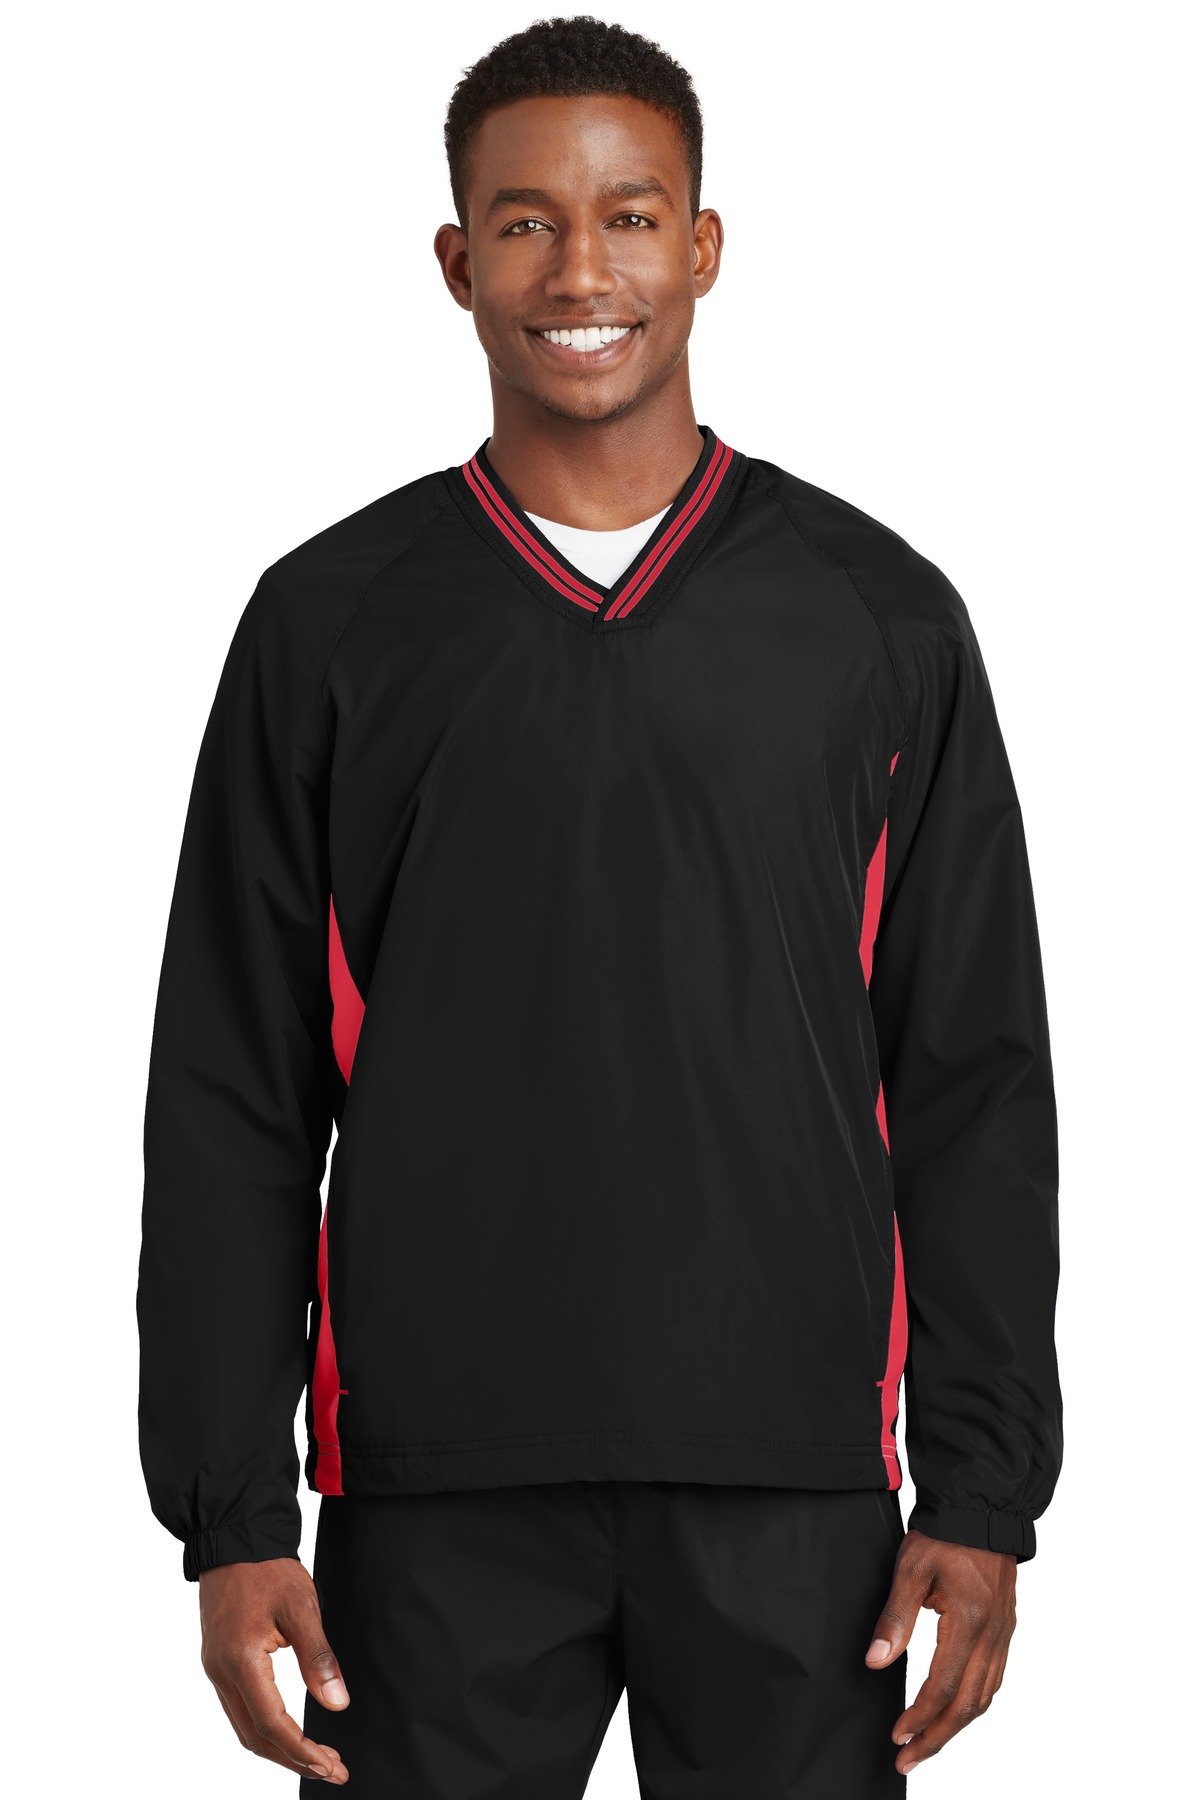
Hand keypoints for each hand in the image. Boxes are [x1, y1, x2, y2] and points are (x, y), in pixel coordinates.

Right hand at [198, 1557, 349, 1783]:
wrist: (235, 1539)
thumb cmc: (267, 1568)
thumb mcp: (302, 1608)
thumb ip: (318, 1658)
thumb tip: (337, 1703)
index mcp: (241, 1661)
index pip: (272, 1724)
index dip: (302, 1751)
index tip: (331, 1765)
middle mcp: (221, 1672)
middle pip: (254, 1736)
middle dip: (293, 1759)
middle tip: (331, 1769)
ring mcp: (216, 1669)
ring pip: (244, 1727)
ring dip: (279, 1748)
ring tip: (316, 1756)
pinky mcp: (219, 1662)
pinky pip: (238, 1709)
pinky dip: (264, 1728)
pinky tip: (287, 1730)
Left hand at [864, 1528, 1016, 1775]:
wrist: (981, 1511)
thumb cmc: (944, 1536)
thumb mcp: (910, 1570)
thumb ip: (895, 1618)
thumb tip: (877, 1661)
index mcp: (968, 1622)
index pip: (943, 1686)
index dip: (919, 1717)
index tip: (897, 1736)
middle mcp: (992, 1636)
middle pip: (968, 1705)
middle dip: (937, 1737)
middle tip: (908, 1759)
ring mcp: (1003, 1635)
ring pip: (985, 1697)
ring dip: (956, 1727)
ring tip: (927, 1744)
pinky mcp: (1005, 1630)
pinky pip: (994, 1679)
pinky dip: (974, 1704)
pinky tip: (956, 1711)